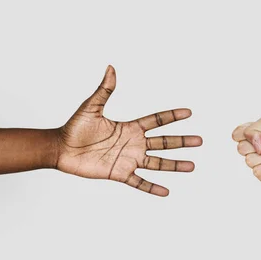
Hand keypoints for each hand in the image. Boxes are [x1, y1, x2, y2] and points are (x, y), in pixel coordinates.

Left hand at [56, 66, 201, 196]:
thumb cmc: (74, 127)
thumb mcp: (91, 106)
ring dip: (174, 165)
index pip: (156, 121)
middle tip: (200, 141)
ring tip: (192, 166)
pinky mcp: (119, 173)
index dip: (172, 116)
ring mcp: (128, 160)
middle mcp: (133, 144)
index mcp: (129, 127)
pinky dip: (152, 188)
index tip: (189, 112)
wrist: (60, 149)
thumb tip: (111, 68)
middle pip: (163, 142)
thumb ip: (105, 90)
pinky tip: (166, 192)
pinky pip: (139, 182)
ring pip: (157, 163)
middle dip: (181, 142)